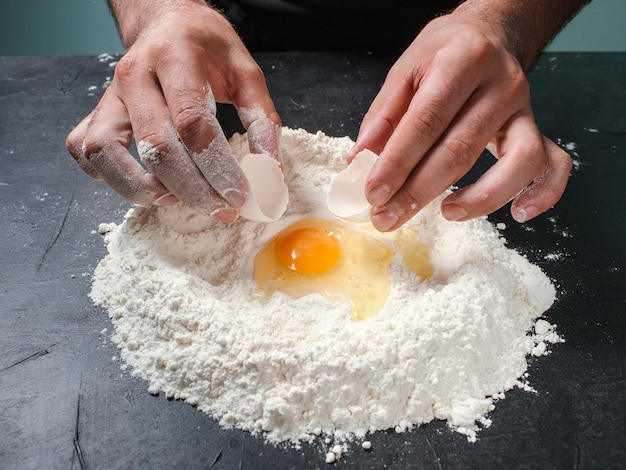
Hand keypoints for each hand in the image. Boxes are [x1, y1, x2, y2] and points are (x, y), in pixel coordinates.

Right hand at [66, 1, 280, 221]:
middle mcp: (135, 75)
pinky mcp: (96, 111)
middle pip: (155, 146)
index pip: (192, 123)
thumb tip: (270, 172)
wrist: (165, 21)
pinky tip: (144, 184)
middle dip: (192, 189)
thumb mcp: (246, 71)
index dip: (218, 168)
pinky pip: (86, 151)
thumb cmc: (206, 45)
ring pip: (106, 151)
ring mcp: (109, 94)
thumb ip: (263, 119)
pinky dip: (109, 177)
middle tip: (220, 209)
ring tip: (176, 200)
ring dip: (140, 189)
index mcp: (176, 57)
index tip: (240, 195)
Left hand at [351, 8, 571, 230]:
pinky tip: (518, 214)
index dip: (397, 162)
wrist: (490, 33)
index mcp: (460, 61)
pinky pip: (553, 163)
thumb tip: (361, 160)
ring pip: (515, 161)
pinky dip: (544, 192)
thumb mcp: (406, 70)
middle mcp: (499, 84)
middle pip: (460, 149)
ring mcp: (524, 108)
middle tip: (388, 218)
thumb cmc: (444, 53)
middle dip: (419, 191)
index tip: (373, 193)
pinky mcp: (536, 127)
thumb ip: (383, 115)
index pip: (426, 121)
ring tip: (446, 213)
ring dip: (480, 199)